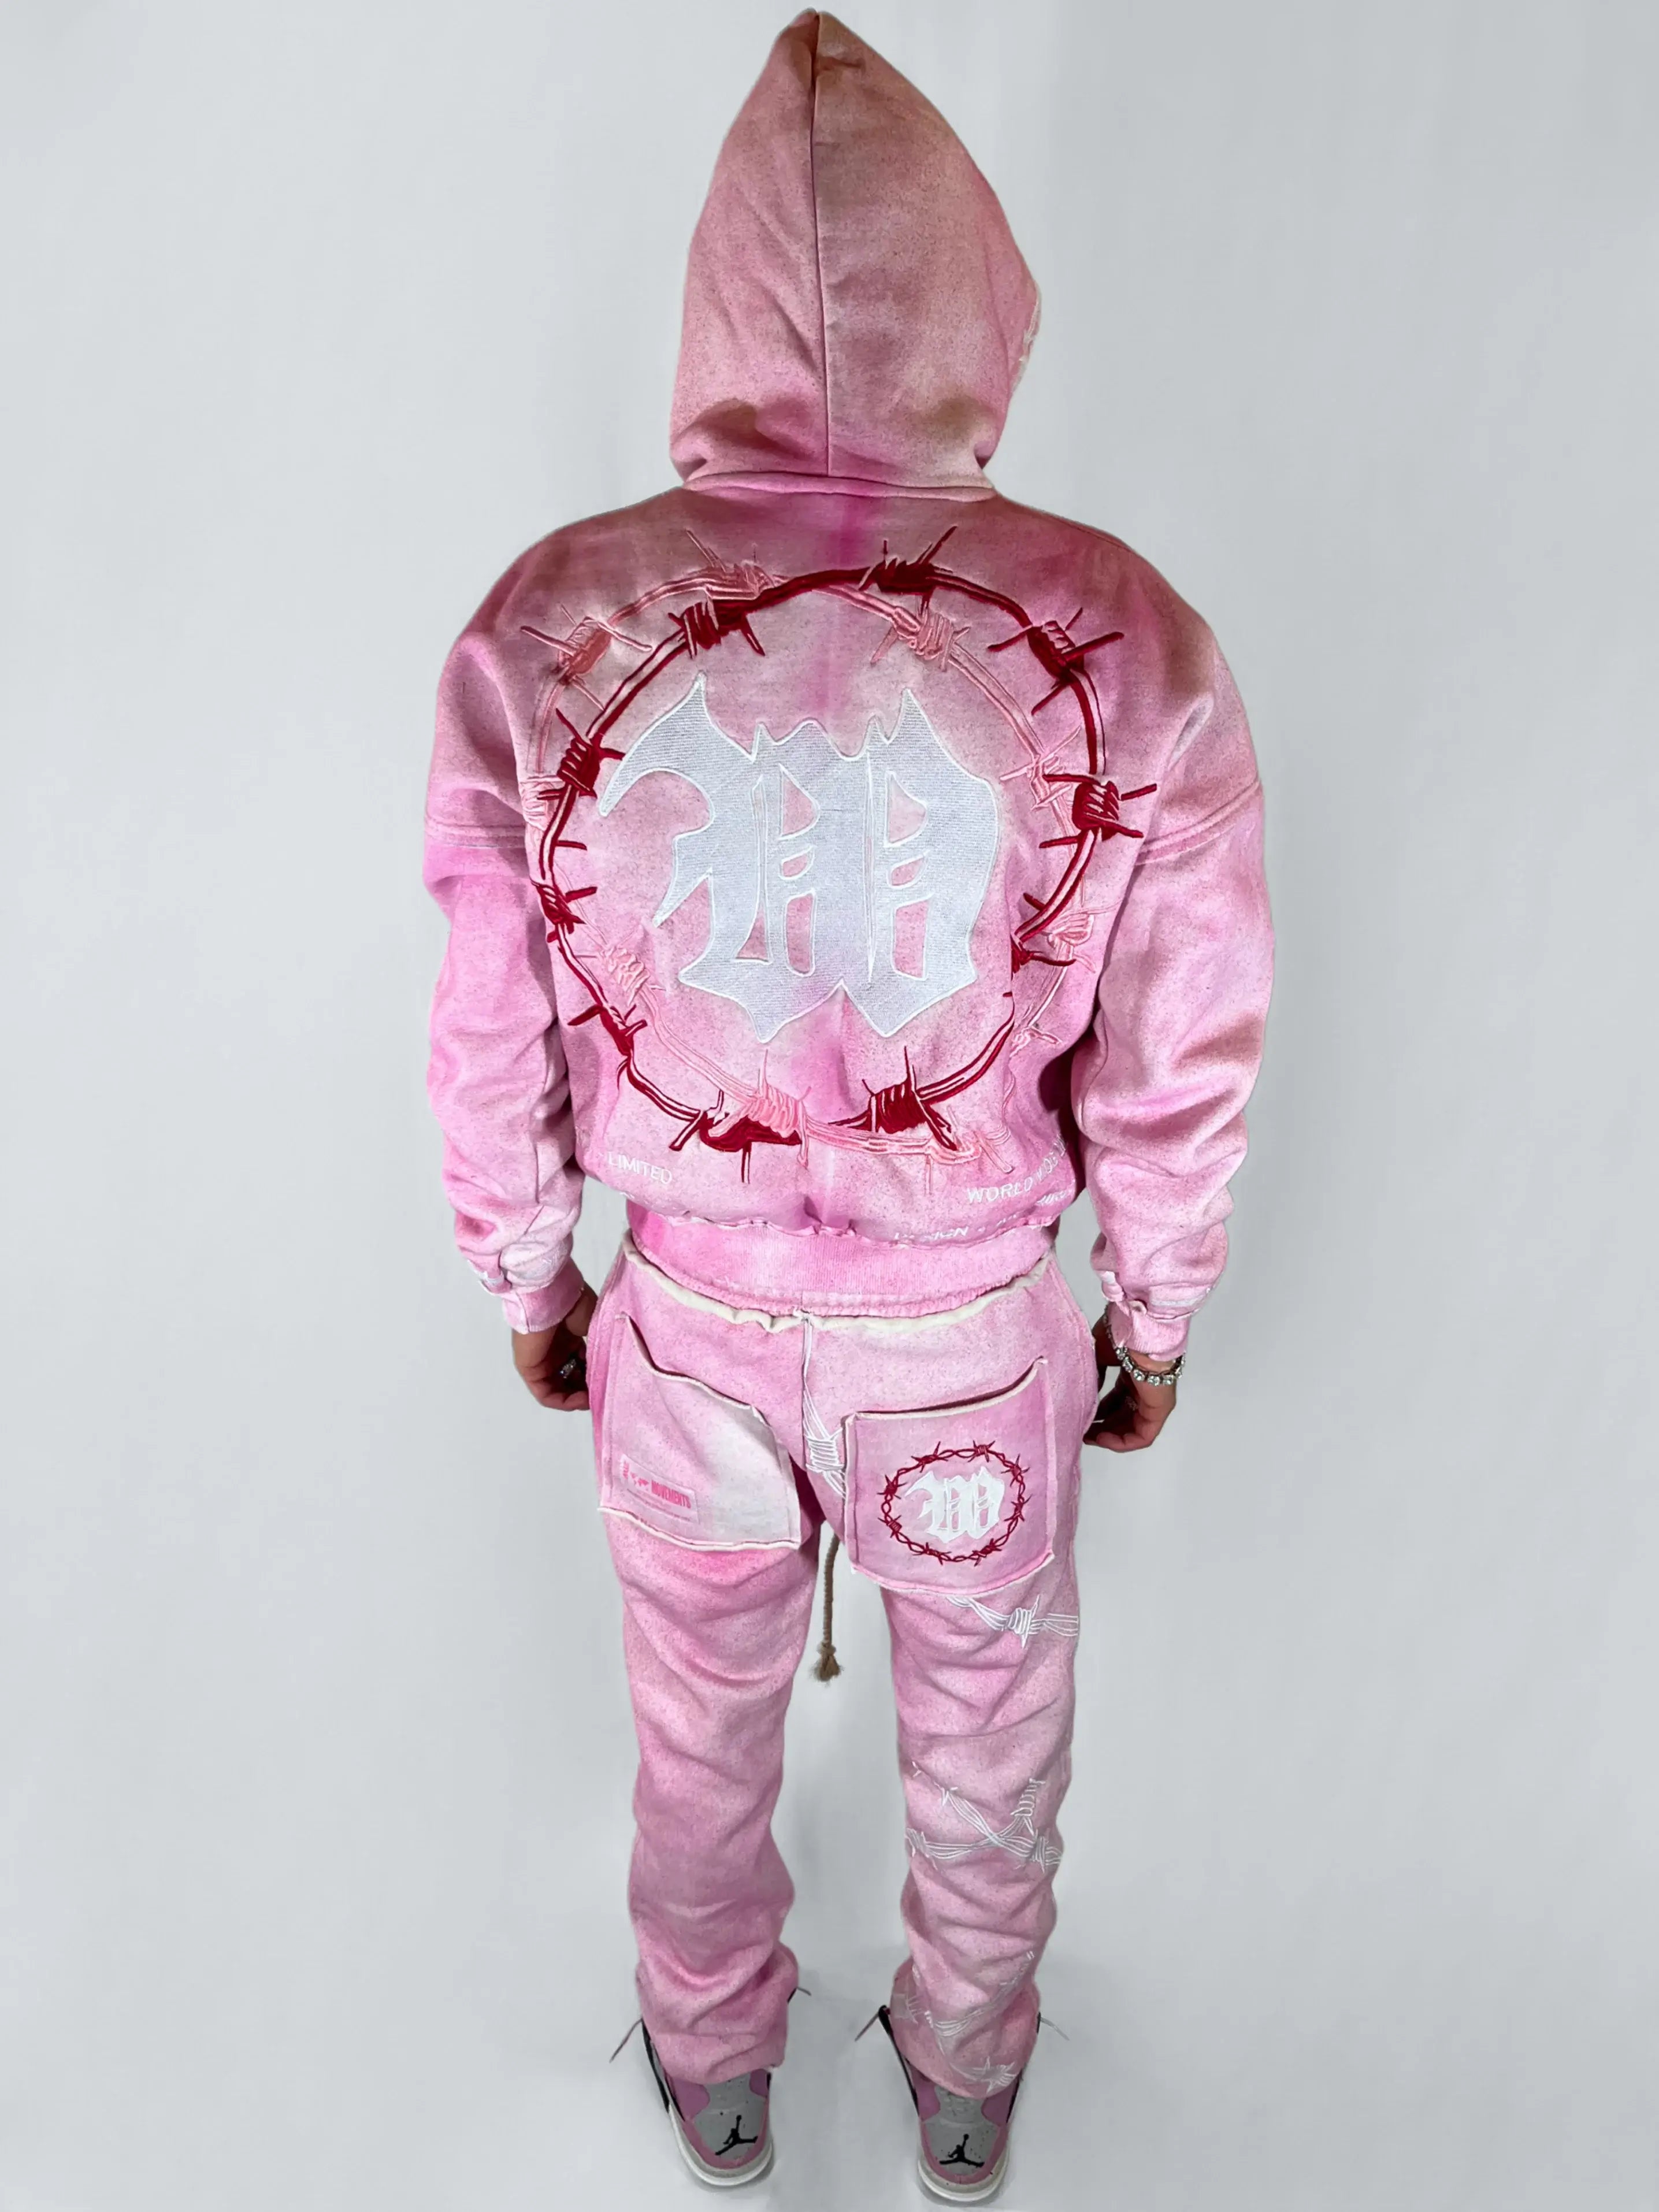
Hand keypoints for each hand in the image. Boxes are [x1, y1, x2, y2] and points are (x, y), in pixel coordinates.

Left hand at [511, 1279, 597, 1408]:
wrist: (553, 1295)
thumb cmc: (575, 1304)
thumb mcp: (596, 1328)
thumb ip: (601, 1349)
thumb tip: (611, 1369)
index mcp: (569, 1337)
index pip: (582, 1365)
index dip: (596, 1377)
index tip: (610, 1381)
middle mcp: (554, 1350)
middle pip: (571, 1378)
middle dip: (588, 1390)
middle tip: (603, 1393)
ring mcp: (541, 1359)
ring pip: (559, 1389)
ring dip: (577, 1399)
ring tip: (593, 1400)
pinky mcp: (529, 1368)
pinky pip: (545, 1393)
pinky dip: (563, 1402)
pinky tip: (580, 1401)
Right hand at [1085, 1316, 1177, 1452]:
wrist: (1138, 1330)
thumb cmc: (1120, 1335)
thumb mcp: (1098, 1356)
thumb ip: (1094, 1377)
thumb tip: (1086, 1395)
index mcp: (1132, 1372)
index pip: (1116, 1399)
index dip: (1097, 1411)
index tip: (1081, 1416)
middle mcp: (1144, 1387)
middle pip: (1123, 1415)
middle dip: (1102, 1426)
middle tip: (1082, 1432)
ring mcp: (1154, 1398)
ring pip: (1132, 1428)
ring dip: (1110, 1436)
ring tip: (1089, 1438)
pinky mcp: (1160, 1409)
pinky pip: (1143, 1435)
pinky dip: (1123, 1442)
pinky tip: (1102, 1439)